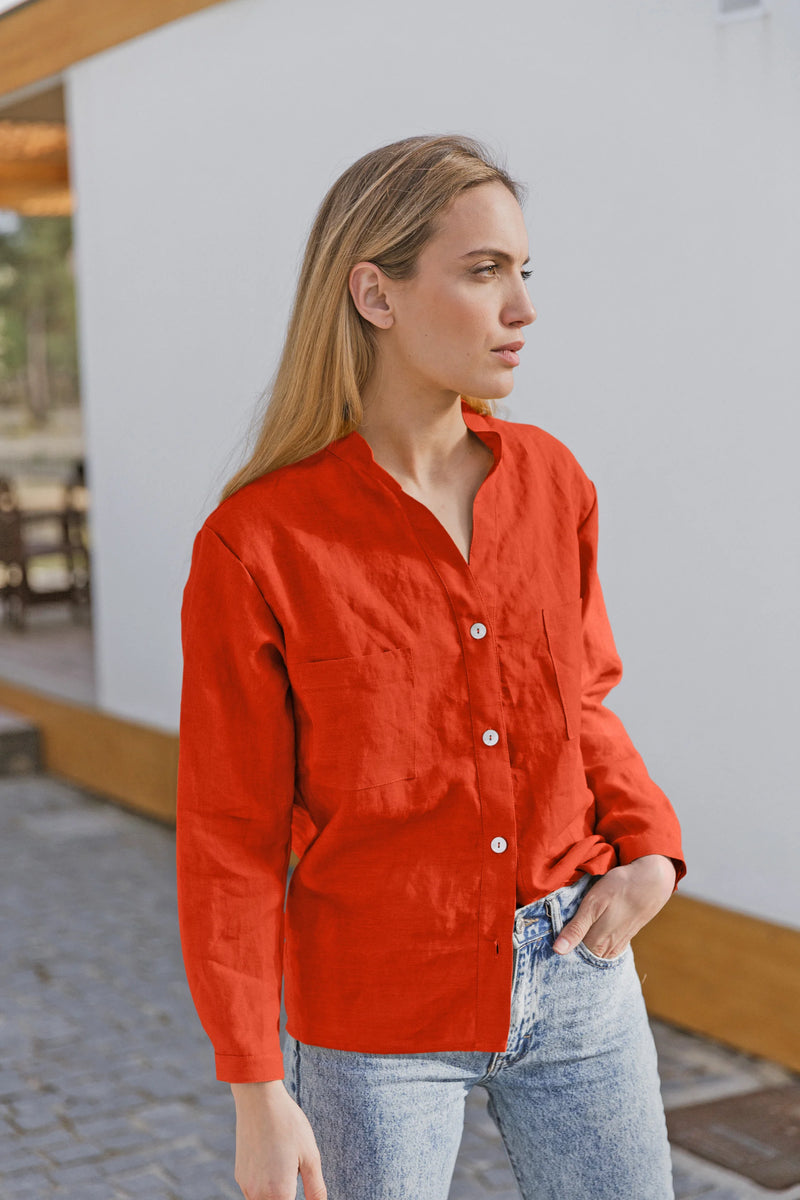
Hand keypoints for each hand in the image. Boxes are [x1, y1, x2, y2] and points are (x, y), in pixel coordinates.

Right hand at [232, 1079, 326, 1199]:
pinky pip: (254, 1191)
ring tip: (287, 1166)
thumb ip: (316, 1189)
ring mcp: (246, 1186)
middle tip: (295, 1172)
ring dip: (277, 1194)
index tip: (299, 1183)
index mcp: (279, 1194)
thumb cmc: (288, 1124)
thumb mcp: (310, 1156)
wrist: (259, 1100)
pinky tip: (275, 1161)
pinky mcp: (240, 1175)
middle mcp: (258, 1195)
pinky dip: (266, 1186)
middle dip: (288, 1196)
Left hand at [552, 855, 676, 959]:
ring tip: (566, 943)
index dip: (557, 954)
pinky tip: (586, 941)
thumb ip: (576, 928)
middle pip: (582, 960)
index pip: (571, 959)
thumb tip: (558, 951)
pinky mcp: (623, 939)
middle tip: (549, 948)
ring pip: (593, 956)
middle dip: (567, 956)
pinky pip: (604, 952)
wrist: (651, 882)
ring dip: (580, 952)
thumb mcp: (593, 904)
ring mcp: (617, 946)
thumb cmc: (619, 889)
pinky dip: (592, 949)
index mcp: (597, 943)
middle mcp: (607, 950)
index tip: (543, 950)